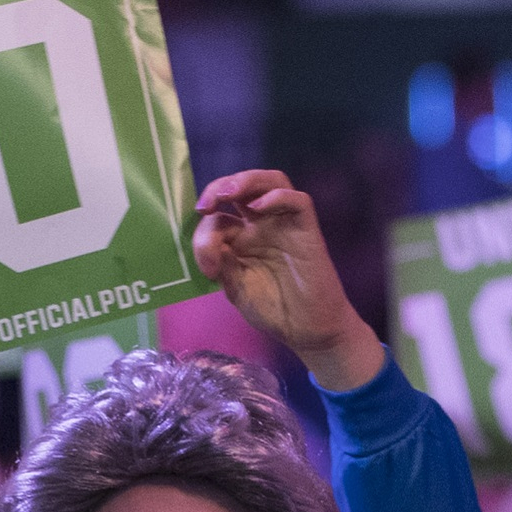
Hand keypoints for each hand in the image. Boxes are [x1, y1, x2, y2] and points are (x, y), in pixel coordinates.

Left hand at [193, 170, 382, 389]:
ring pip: (272, 182)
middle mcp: (263, 224)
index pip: (219, 216)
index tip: (206, 264)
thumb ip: (220, 262)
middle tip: (205, 205)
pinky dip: (277, 197)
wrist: (306, 330)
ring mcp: (285, 225)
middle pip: (245, 186)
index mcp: (242, 237)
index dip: (205, 232)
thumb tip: (208, 242)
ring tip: (227, 194)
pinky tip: (257, 209)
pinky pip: (298, 201)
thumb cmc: (272, 308)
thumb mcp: (234, 286)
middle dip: (220, 186)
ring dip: (247, 181)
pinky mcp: (307, 231)